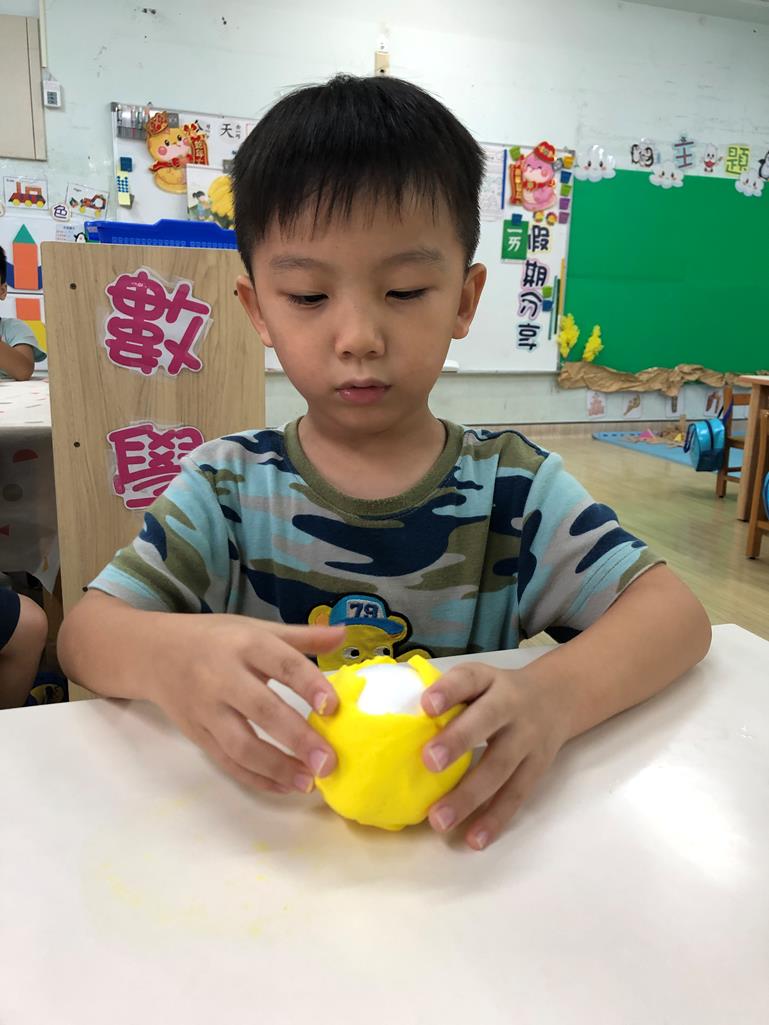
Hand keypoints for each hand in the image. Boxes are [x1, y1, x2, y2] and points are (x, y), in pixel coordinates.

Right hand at [150, 614, 344, 796]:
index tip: (333, 708)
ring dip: (276, 767)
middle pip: (262, 710)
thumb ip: (301, 636)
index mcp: (245, 644)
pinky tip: (284, 787)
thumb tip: (343, 634)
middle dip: (297, 738)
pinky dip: (256, 778)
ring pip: (241, 745)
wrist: (154, 654)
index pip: (282, 664)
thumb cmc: (215, 638)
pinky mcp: (197, 735)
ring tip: (309, 782)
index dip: (309, 685)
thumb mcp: (256, 627)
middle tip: (328, 762)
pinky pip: (226, 762)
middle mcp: (223, 677)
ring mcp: (207, 710)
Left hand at [420, 663, 570, 849]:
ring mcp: (527, 738)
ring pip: (500, 767)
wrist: (556, 697)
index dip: (448, 691)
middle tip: (429, 761)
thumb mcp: (478, 680)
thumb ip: (447, 695)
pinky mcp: (536, 768)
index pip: (468, 679)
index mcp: (488, 680)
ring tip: (439, 820)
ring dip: (469, 796)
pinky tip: (474, 839)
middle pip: (487, 721)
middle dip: (458, 741)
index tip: (425, 705)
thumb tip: (395, 721)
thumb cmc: (496, 692)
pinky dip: (495, 819)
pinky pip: (516, 795)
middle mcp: (511, 706)